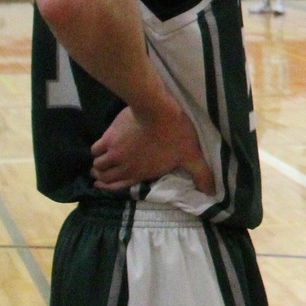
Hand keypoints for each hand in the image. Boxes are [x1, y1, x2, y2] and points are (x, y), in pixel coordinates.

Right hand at [90, 104, 215, 194]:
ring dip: (98, 165)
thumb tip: (211, 193)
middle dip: (103, 177)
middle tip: (101, 174)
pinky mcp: (108, 137)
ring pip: (97, 164)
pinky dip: (96, 150)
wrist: (157, 111)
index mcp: (141, 173)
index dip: (111, 188)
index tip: (105, 186)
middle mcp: (124, 167)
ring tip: (100, 161)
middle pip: (104, 177)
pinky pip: (95, 148)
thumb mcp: (191, 156)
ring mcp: (114, 152)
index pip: (119, 187)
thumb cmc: (175, 134)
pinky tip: (100, 147)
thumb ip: (201, 175)